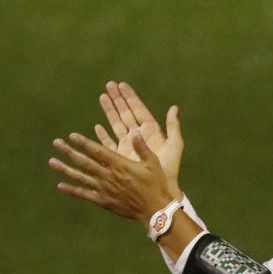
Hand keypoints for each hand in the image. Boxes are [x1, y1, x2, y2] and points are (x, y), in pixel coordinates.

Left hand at [49, 130, 175, 226]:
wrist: (154, 210)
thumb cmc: (156, 185)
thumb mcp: (153, 163)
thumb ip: (142, 148)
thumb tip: (134, 132)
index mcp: (120, 165)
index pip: (98, 151)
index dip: (84, 143)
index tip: (72, 136)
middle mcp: (108, 176)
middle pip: (84, 162)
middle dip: (69, 151)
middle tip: (56, 142)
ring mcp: (104, 189)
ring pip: (80, 177)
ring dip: (65, 169)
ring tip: (52, 161)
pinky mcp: (103, 201)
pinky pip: (84, 194)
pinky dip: (72, 190)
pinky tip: (61, 186)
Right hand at [94, 81, 182, 195]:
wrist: (160, 189)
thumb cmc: (169, 169)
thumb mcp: (174, 146)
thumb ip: (173, 127)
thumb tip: (174, 107)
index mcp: (150, 132)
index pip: (138, 110)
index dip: (130, 97)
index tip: (122, 84)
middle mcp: (138, 137)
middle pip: (125, 113)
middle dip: (117, 99)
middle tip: (108, 84)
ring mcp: (128, 146)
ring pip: (116, 124)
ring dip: (109, 111)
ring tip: (102, 96)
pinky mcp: (120, 157)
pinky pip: (109, 143)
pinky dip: (103, 135)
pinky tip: (98, 126)